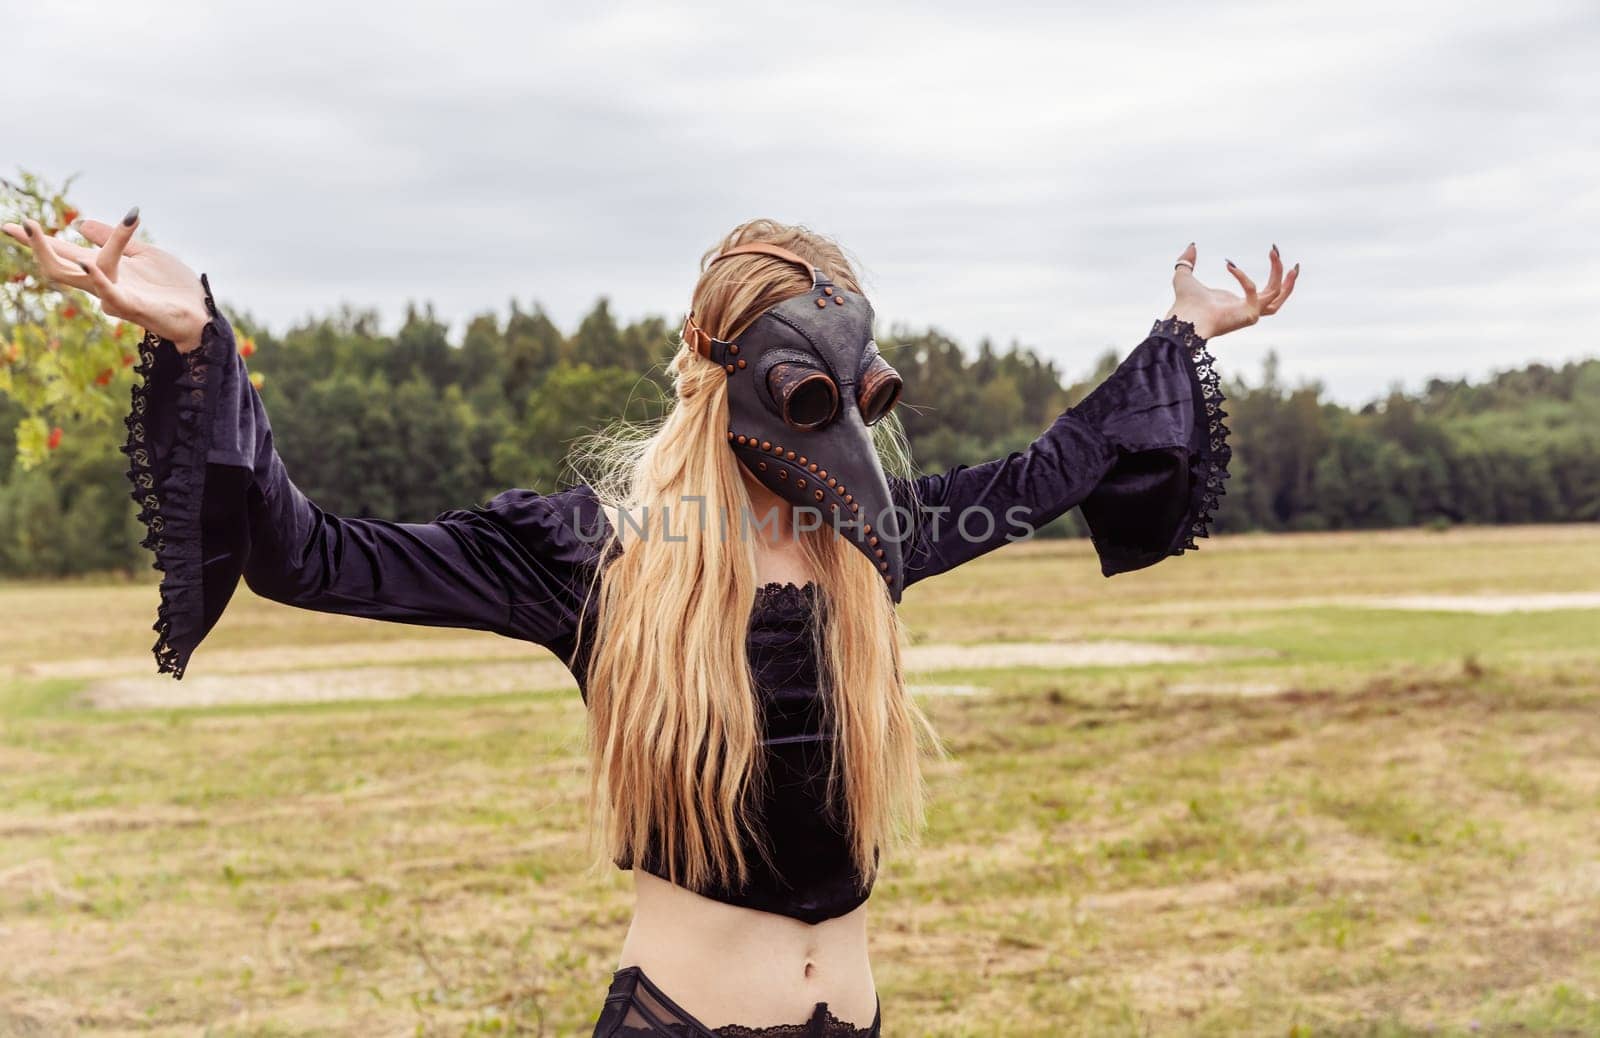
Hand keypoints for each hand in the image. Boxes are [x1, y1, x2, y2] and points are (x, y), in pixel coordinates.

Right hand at [2, 208, 209, 351]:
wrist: (201, 311)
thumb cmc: (173, 287)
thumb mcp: (143, 253)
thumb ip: (114, 239)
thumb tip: (78, 222)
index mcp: (103, 268)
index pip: (63, 251)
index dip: (36, 239)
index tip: (9, 224)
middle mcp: (101, 283)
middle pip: (58, 266)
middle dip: (36, 246)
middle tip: (18, 224)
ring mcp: (113, 296)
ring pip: (75, 276)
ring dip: (56, 253)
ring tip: (36, 229)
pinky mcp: (132, 307)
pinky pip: (109, 292)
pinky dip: (97, 277)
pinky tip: (86, 262)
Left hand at [1165, 242, 1298, 339]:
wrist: (1184, 318)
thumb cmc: (1184, 303)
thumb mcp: (1184, 275)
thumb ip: (1187, 260)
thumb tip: (1192, 245)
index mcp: (1237, 303)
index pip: (1262, 290)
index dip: (1273, 271)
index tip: (1272, 252)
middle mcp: (1246, 309)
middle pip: (1277, 294)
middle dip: (1284, 276)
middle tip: (1283, 255)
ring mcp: (1250, 314)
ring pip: (1276, 294)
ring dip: (1280, 274)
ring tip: (1275, 254)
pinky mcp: (1249, 316)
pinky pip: (1254, 291)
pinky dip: (1243, 278)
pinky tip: (1230, 267)